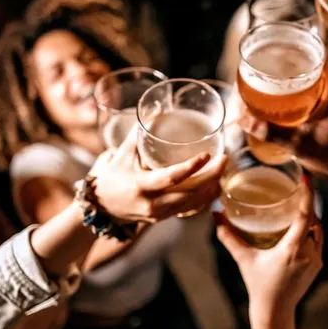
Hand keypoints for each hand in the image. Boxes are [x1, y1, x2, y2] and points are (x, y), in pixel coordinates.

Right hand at [88, 125, 227, 221]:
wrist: (102, 207)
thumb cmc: (113, 176)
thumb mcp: (124, 152)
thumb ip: (141, 131)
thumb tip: (159, 109)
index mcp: (141, 185)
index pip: (171, 178)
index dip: (191, 167)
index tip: (207, 155)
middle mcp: (152, 203)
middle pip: (189, 193)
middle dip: (211, 177)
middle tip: (225, 159)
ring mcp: (158, 214)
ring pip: (193, 204)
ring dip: (211, 188)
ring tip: (223, 170)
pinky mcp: (163, 219)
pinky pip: (189, 210)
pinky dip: (204, 199)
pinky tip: (214, 186)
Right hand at [216, 187, 322, 317]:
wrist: (275, 311)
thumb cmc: (258, 284)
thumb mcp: (243, 258)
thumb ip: (229, 237)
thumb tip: (216, 215)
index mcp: (292, 249)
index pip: (305, 216)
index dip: (308, 196)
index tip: (306, 180)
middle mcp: (308, 253)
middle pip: (314, 220)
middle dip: (308, 204)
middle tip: (300, 188)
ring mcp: (316, 259)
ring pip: (318, 230)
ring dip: (311, 218)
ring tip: (301, 205)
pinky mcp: (318, 265)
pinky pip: (318, 241)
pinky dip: (312, 231)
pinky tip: (303, 225)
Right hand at [238, 52, 327, 216]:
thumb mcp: (298, 144)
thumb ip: (270, 131)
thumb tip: (242, 119)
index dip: (312, 46)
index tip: (292, 45)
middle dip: (307, 59)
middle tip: (283, 60)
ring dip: (313, 73)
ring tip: (288, 74)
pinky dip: (319, 87)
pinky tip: (301, 95)